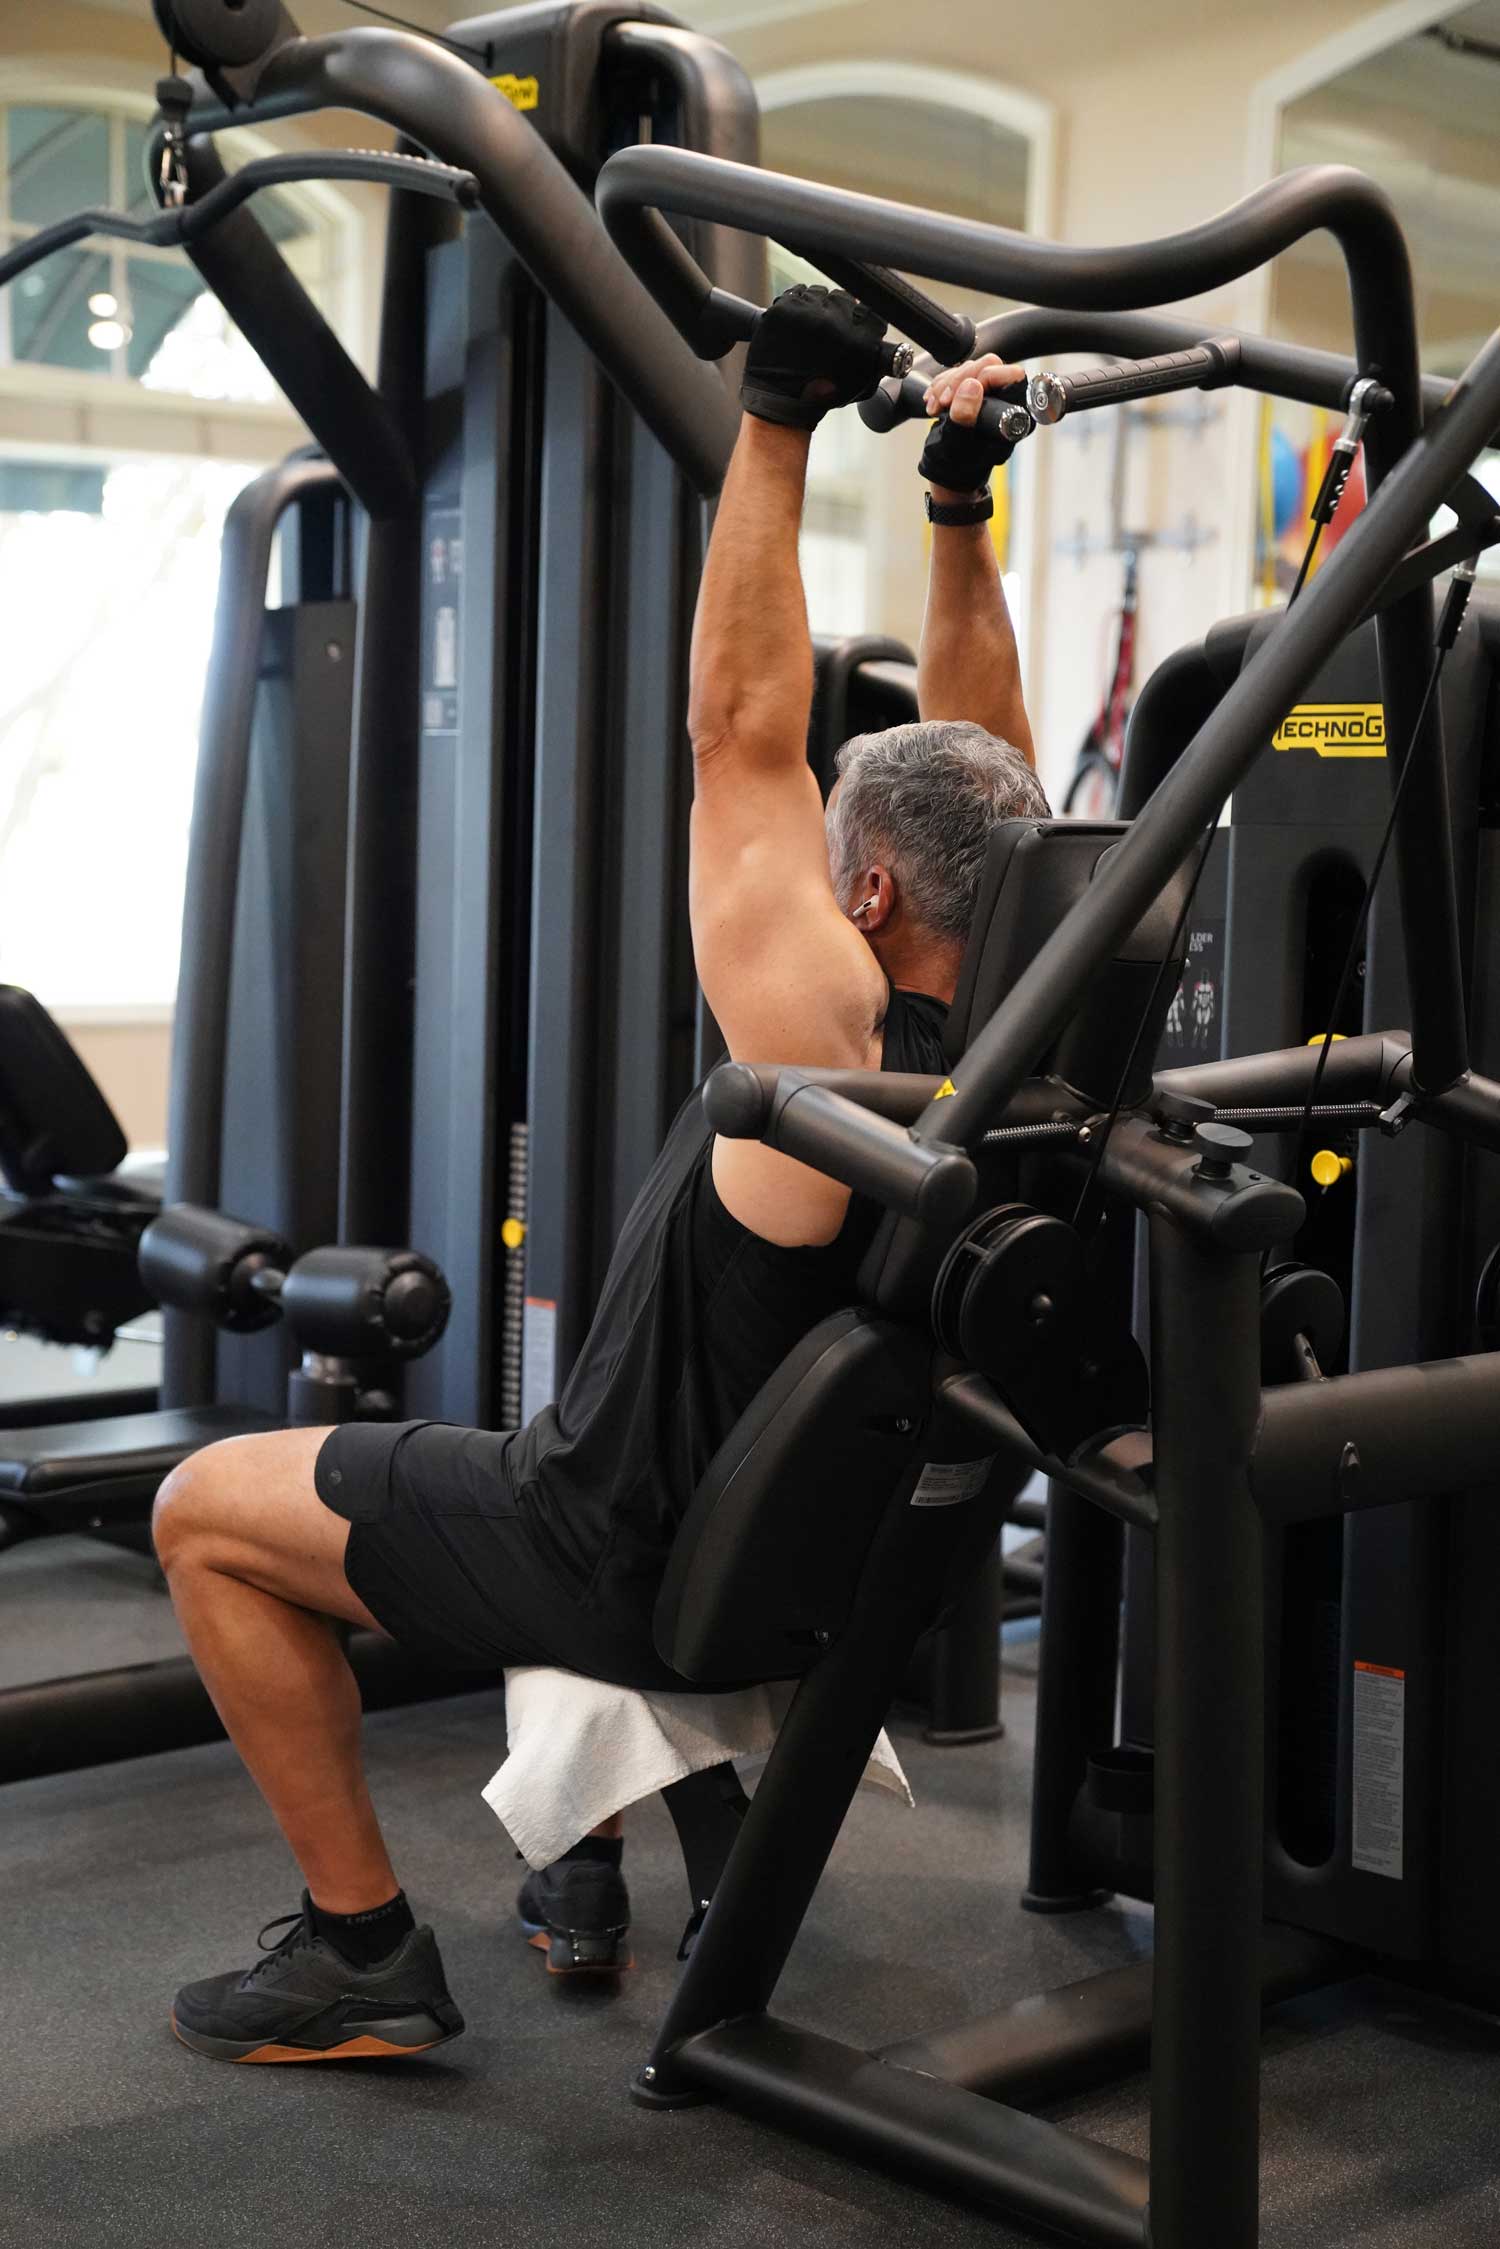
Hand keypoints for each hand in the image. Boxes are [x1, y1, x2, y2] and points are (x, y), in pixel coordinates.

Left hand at [741, 284, 888, 431]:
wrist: (782, 402)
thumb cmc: (823, 395)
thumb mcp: (862, 384)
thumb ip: (881, 362)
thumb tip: (895, 348)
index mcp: (860, 336)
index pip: (870, 312)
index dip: (863, 320)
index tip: (855, 329)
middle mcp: (836, 318)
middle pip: (844, 298)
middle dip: (838, 312)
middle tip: (827, 333)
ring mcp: (809, 310)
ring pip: (819, 293)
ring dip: (817, 307)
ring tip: (809, 330)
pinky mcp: (786, 308)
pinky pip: (797, 293)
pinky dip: (797, 306)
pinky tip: (796, 325)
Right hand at [920, 354, 1027, 502]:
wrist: (948, 474)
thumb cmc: (958, 467)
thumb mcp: (959, 444)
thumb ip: (966, 416)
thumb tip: (972, 384)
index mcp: (1014, 413)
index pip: (1009, 375)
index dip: (983, 377)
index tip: (960, 393)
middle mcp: (1006, 401)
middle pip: (987, 366)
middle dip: (958, 381)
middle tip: (943, 402)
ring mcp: (989, 395)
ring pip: (969, 368)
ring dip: (946, 385)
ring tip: (935, 408)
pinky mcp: (973, 393)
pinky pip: (957, 375)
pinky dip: (941, 387)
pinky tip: (933, 404)